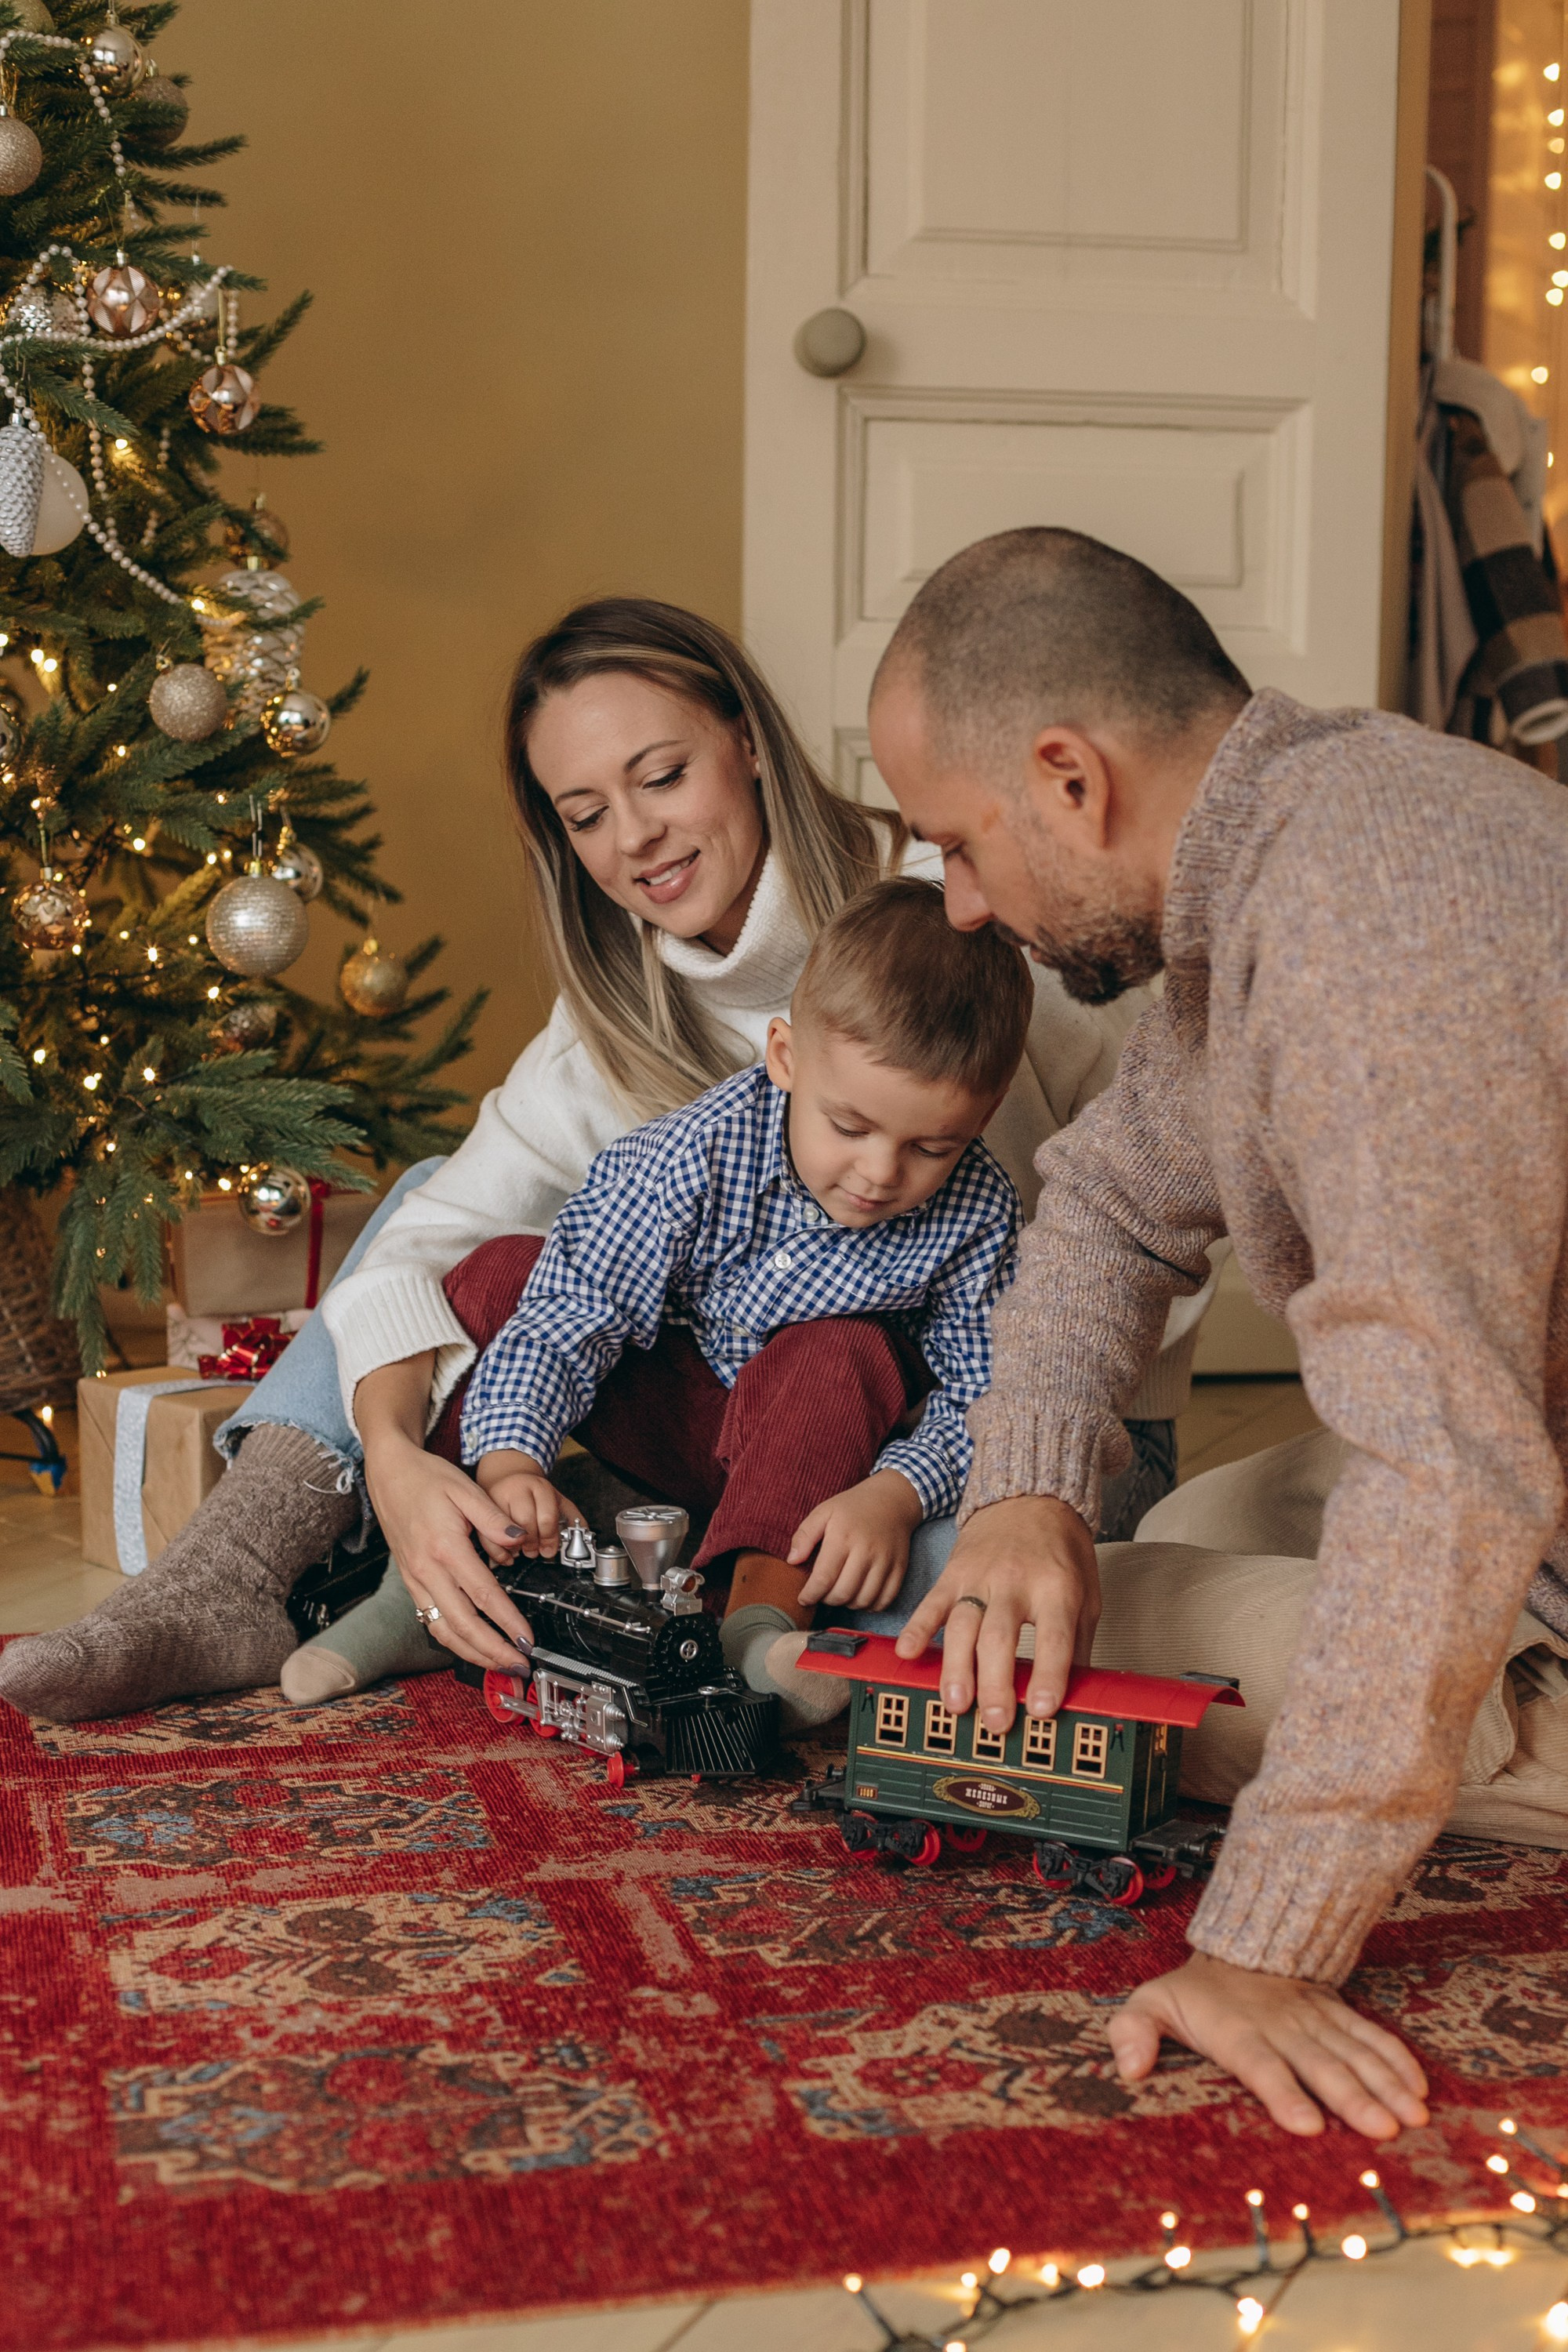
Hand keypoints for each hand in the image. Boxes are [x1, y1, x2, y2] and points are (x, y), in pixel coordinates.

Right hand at [361, 1431, 536, 1671]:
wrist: (389, 1472)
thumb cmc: (426, 1478)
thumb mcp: (466, 1488)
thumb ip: (494, 1517)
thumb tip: (519, 1538)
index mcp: (444, 1547)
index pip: (483, 1594)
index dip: (507, 1621)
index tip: (527, 1638)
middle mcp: (426, 1569)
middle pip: (462, 1623)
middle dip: (492, 1650)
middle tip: (519, 1664)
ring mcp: (415, 1579)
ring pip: (442, 1629)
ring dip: (471, 1652)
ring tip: (498, 1664)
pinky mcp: (410, 1581)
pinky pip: (429, 1620)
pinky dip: (451, 1639)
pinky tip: (470, 1646)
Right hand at [475, 1452, 584, 1559]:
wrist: (506, 1473)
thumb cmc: (533, 1491)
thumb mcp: (555, 1498)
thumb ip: (571, 1516)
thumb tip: (584, 1536)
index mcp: (539, 1487)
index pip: (547, 1516)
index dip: (550, 1538)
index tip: (550, 1550)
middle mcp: (517, 1489)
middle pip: (525, 1522)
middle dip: (531, 1543)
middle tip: (535, 1552)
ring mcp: (496, 1497)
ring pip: (503, 1528)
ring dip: (513, 1546)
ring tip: (520, 1550)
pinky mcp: (481, 1507)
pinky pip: (485, 1533)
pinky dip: (496, 1549)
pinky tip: (506, 1553)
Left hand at [790, 1469, 923, 1610]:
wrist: (891, 1500)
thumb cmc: (852, 1507)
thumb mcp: (823, 1512)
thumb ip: (804, 1536)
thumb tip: (792, 1561)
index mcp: (843, 1537)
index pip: (823, 1578)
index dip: (810, 1595)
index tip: (804, 1598)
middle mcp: (866, 1551)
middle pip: (843, 1594)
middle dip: (827, 1600)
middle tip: (822, 1594)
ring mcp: (886, 1561)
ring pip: (863, 1600)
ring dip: (848, 1604)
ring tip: (840, 1593)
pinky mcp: (900, 1568)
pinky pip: (885, 1600)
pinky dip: (870, 1605)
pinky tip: (860, 1595)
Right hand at [895, 1493, 1098, 1733]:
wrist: (1031, 1495)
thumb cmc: (1062, 1551)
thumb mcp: (1087, 1593)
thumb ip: (1078, 1644)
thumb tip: (1075, 1696)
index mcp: (1057, 1588)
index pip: (1054, 1638)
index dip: (1049, 1676)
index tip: (1042, 1710)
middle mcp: (1016, 1582)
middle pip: (1000, 1637)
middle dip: (996, 1684)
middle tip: (995, 1722)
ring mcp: (980, 1577)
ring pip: (963, 1625)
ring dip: (957, 1668)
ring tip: (956, 1704)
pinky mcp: (954, 1572)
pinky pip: (932, 1602)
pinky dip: (917, 1628)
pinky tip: (907, 1653)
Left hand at [1109, 1953, 1429, 2139]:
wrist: (1242, 1946)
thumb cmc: (1197, 1992)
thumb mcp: (1152, 2002)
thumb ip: (1134, 2031)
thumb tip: (1128, 2067)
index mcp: (1238, 2031)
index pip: (1262, 2064)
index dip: (1284, 2093)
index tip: (1309, 2125)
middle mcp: (1283, 2027)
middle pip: (1320, 2064)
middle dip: (1353, 2097)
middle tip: (1383, 2129)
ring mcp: (1316, 2020)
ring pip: (1354, 2052)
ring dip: (1385, 2084)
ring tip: (1412, 2116)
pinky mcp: (1339, 2015)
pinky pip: (1373, 2035)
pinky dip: (1397, 2059)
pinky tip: (1420, 2088)